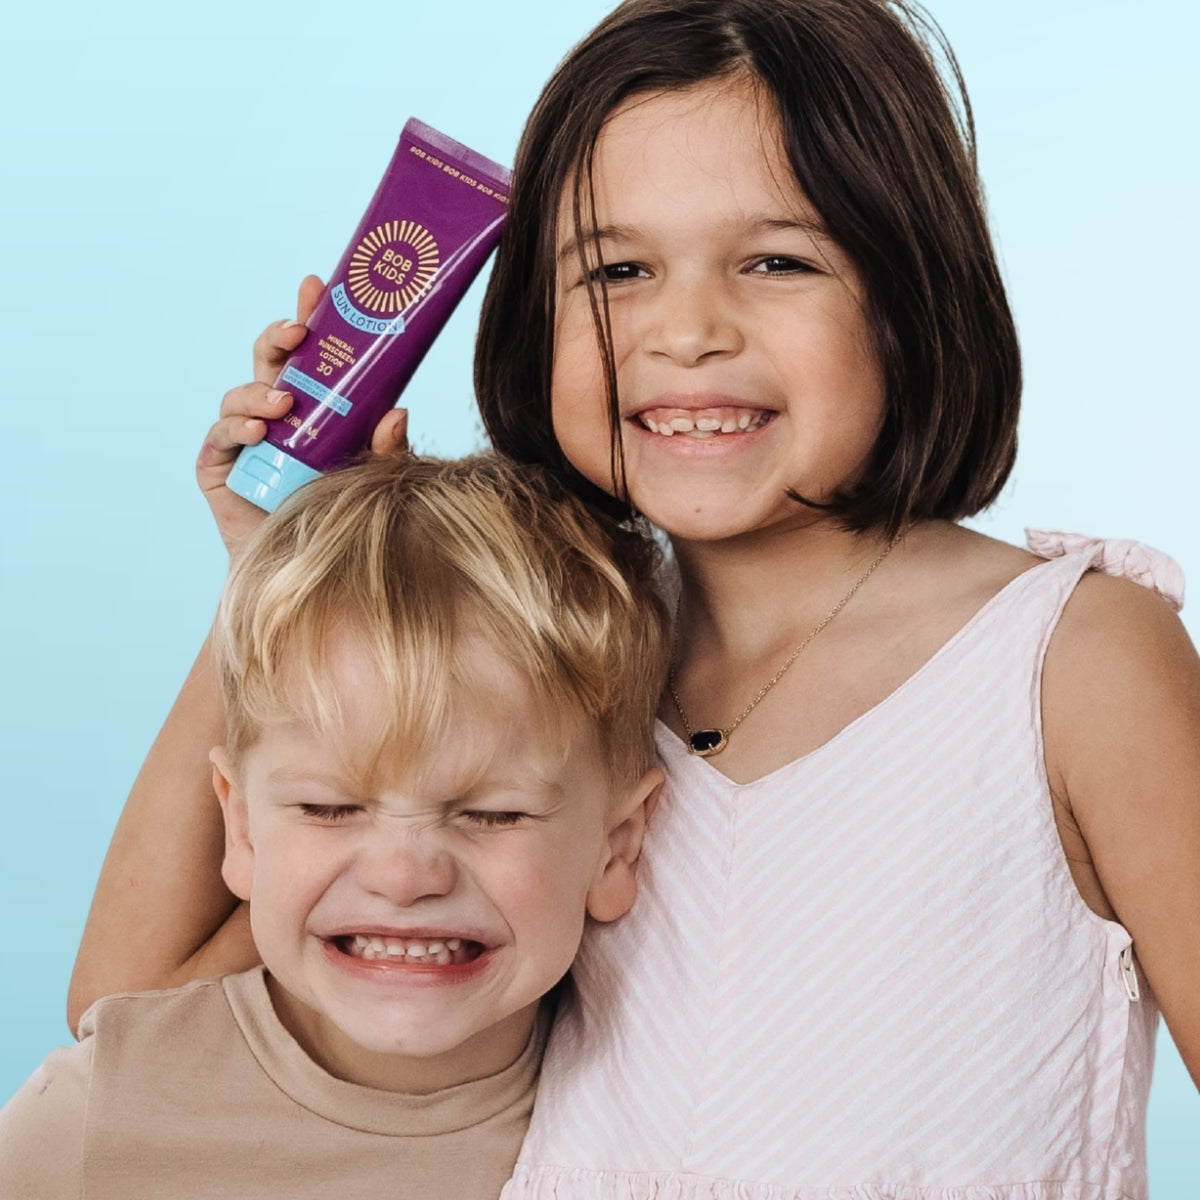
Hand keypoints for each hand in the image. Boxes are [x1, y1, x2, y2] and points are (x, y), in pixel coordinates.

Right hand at [196, 276, 409, 554]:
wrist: (308, 575)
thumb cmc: (342, 519)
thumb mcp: (375, 479)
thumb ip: (387, 449)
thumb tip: (399, 410)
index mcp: (313, 406)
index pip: (309, 353)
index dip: (309, 316)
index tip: (317, 284)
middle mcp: (275, 415)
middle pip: (269, 360)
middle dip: (279, 337)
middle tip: (299, 331)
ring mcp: (243, 440)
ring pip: (240, 394)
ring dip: (260, 391)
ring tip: (283, 404)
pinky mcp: (218, 468)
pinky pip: (219, 439)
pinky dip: (235, 430)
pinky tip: (256, 434)